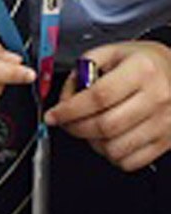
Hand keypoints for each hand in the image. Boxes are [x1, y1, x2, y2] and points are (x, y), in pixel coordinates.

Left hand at [45, 41, 170, 170]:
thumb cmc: (146, 63)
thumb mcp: (114, 51)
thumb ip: (84, 68)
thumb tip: (66, 95)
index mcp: (141, 71)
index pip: (98, 96)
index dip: (70, 109)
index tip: (53, 115)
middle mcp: (156, 98)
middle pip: (105, 125)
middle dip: (75, 128)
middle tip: (65, 123)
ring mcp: (164, 123)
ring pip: (116, 148)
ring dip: (92, 143)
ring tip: (87, 130)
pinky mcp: (167, 141)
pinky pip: (132, 161)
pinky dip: (111, 156)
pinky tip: (106, 141)